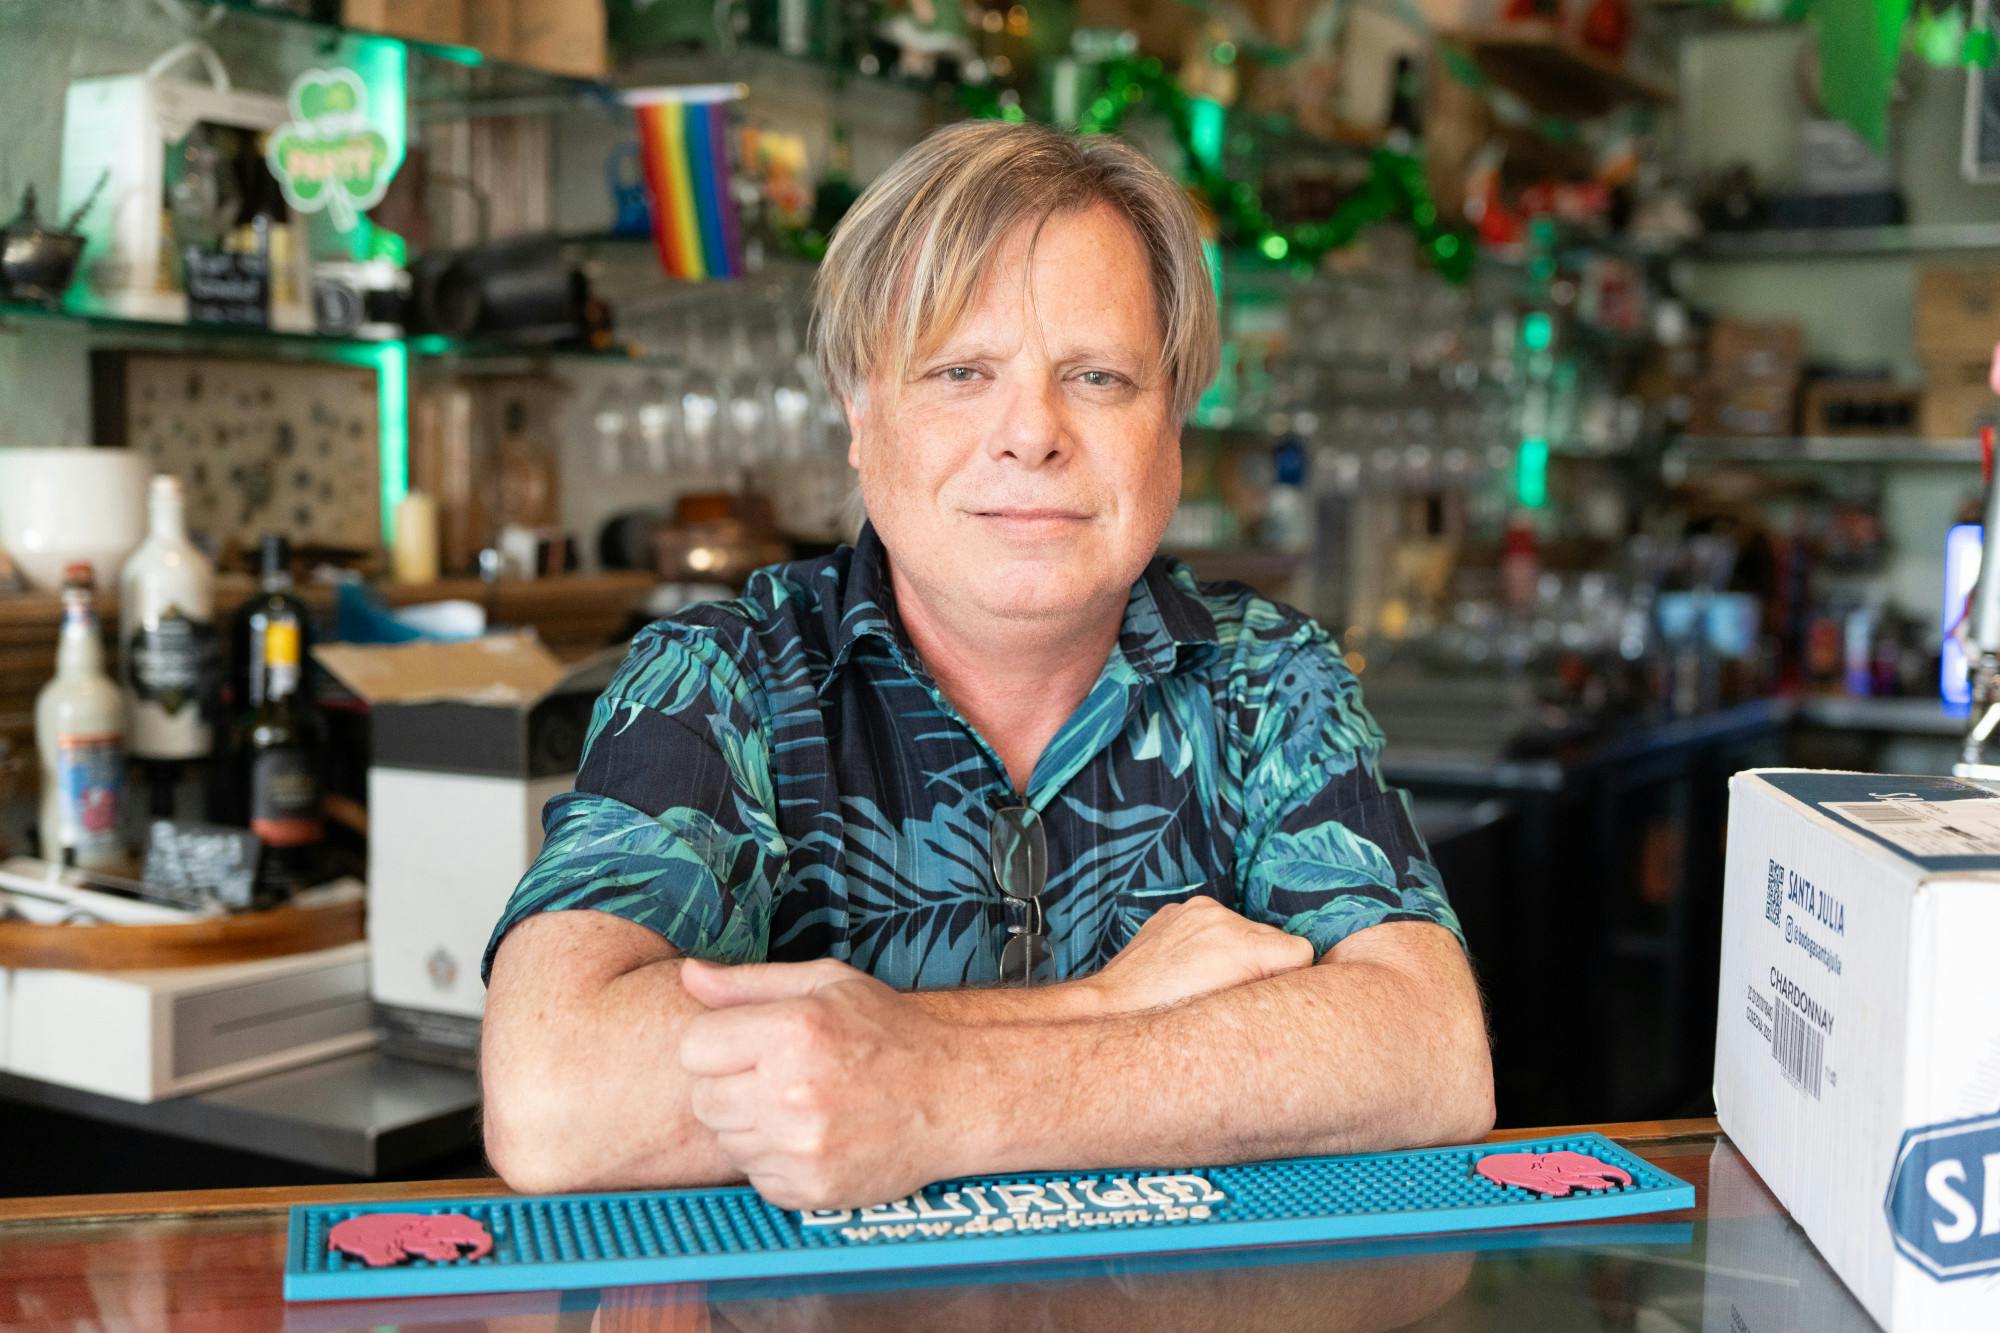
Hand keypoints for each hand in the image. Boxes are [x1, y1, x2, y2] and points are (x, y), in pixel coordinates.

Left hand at [678, 958, 956, 1210]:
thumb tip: (688, 974)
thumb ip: (750, 983)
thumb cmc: (890, 1034)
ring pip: (727, 1142)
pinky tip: (813, 1137)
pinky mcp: (810, 1190)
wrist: (955, 1097)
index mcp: (791, 1032)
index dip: (717, 1045)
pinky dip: (775, 1161)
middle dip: (731, 1086)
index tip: (748, 1046)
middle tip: (777, 1077)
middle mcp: (790, 1092)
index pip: (692, 1049)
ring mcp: (800, 1148)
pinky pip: (756, 1178)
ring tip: (800, 1106)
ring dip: (752, 1127)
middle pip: (703, 1099)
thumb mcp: (827, 984)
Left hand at [1084, 895, 1314, 1013]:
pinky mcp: (1178, 909)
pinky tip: (1190, 967)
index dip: (1288, 979)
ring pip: (1244, 930)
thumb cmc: (1173, 1023)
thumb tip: (1303, 992)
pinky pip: (1213, 922)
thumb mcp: (1234, 1019)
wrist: (1115, 1008)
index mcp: (1242, 945)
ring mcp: (1196, 910)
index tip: (1269, 998)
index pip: (1302, 951)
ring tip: (1207, 981)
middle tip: (1235, 995)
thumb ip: (1272, 995)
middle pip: (1273, 940)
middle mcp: (1222, 919)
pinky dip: (1209, 941)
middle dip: (1262, 966)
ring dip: (1235, 952)